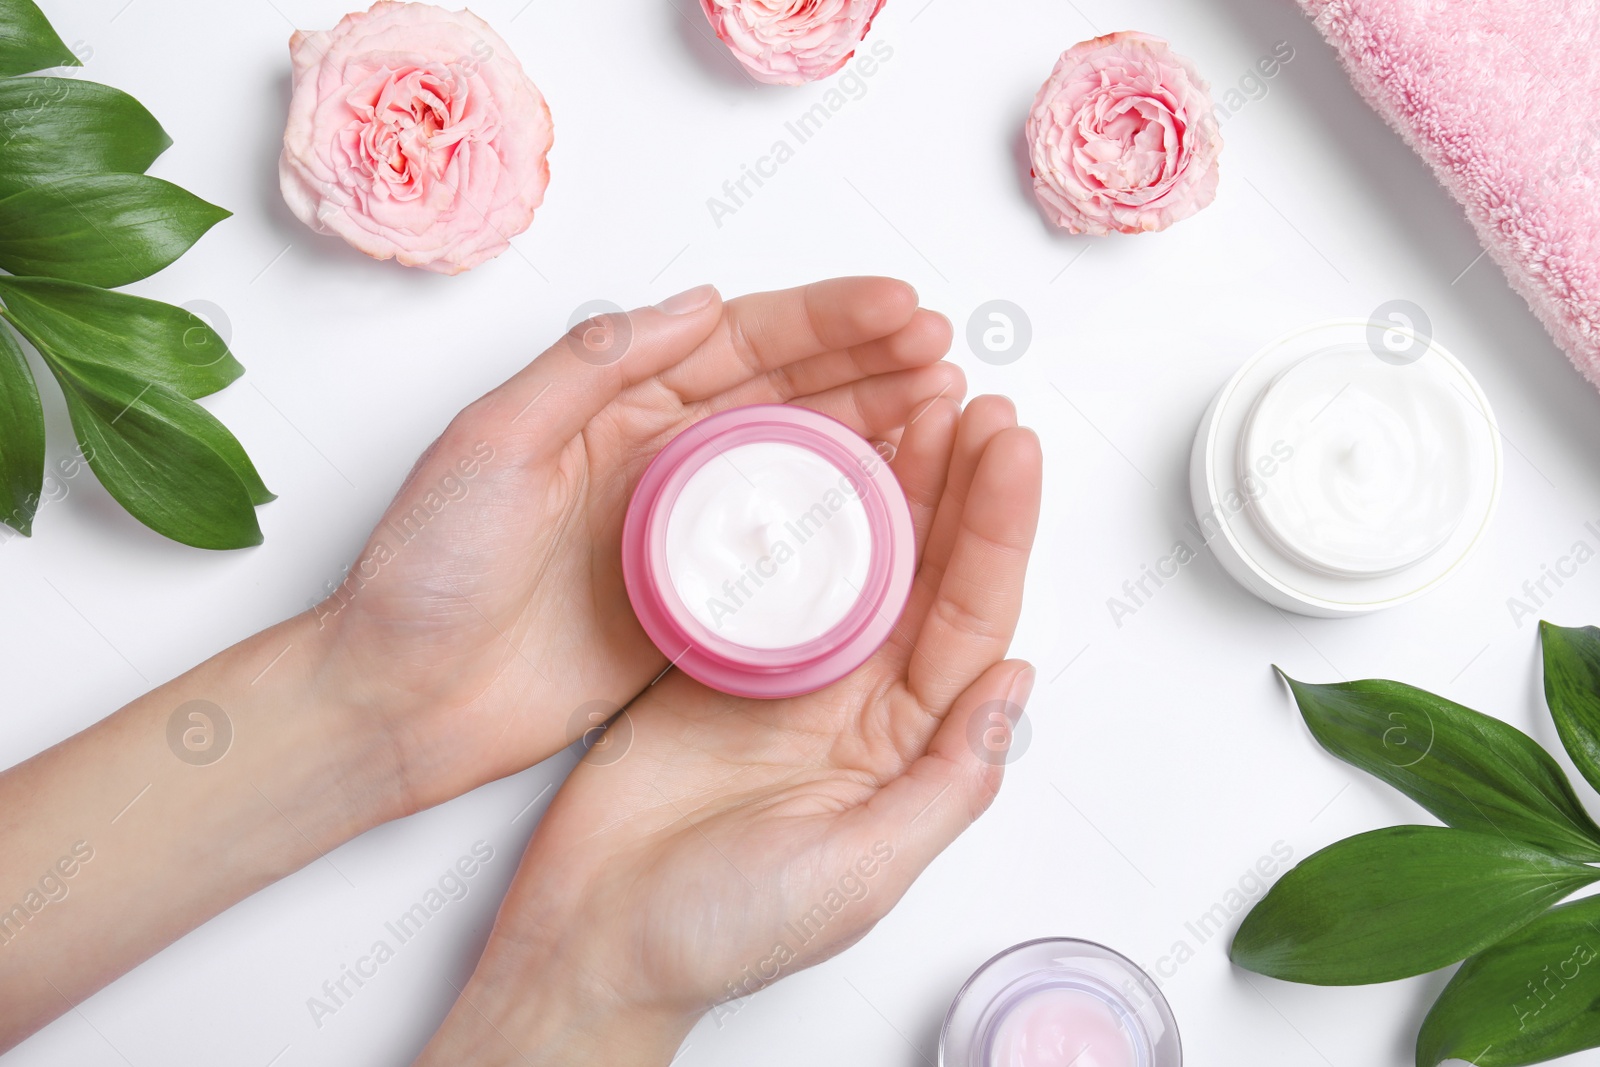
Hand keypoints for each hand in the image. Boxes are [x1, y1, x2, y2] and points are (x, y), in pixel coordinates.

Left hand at [312, 278, 963, 814]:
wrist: (398, 702)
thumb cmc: (424, 573)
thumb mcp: (492, 443)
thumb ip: (589, 369)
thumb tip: (699, 304)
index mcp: (611, 407)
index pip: (738, 344)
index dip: (824, 322)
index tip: (899, 310)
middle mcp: (657, 460)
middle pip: (786, 396)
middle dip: (869, 366)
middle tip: (945, 354)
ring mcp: (682, 533)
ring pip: (798, 467)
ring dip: (872, 436)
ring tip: (943, 413)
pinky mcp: (694, 605)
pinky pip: (783, 554)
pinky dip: (843, 530)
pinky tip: (896, 513)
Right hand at [414, 395, 1041, 1064]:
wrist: (593, 941)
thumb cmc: (721, 930)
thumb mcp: (858, 874)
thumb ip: (948, 780)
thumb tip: (1016, 680)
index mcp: (904, 749)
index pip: (969, 617)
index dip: (998, 530)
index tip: (1014, 448)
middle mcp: (859, 703)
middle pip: (925, 572)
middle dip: (957, 483)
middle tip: (972, 399)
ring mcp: (790, 676)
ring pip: (858, 559)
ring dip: (890, 482)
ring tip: (912, 403)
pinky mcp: (721, 660)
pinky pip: (776, 572)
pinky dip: (801, 511)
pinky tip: (814, 456)